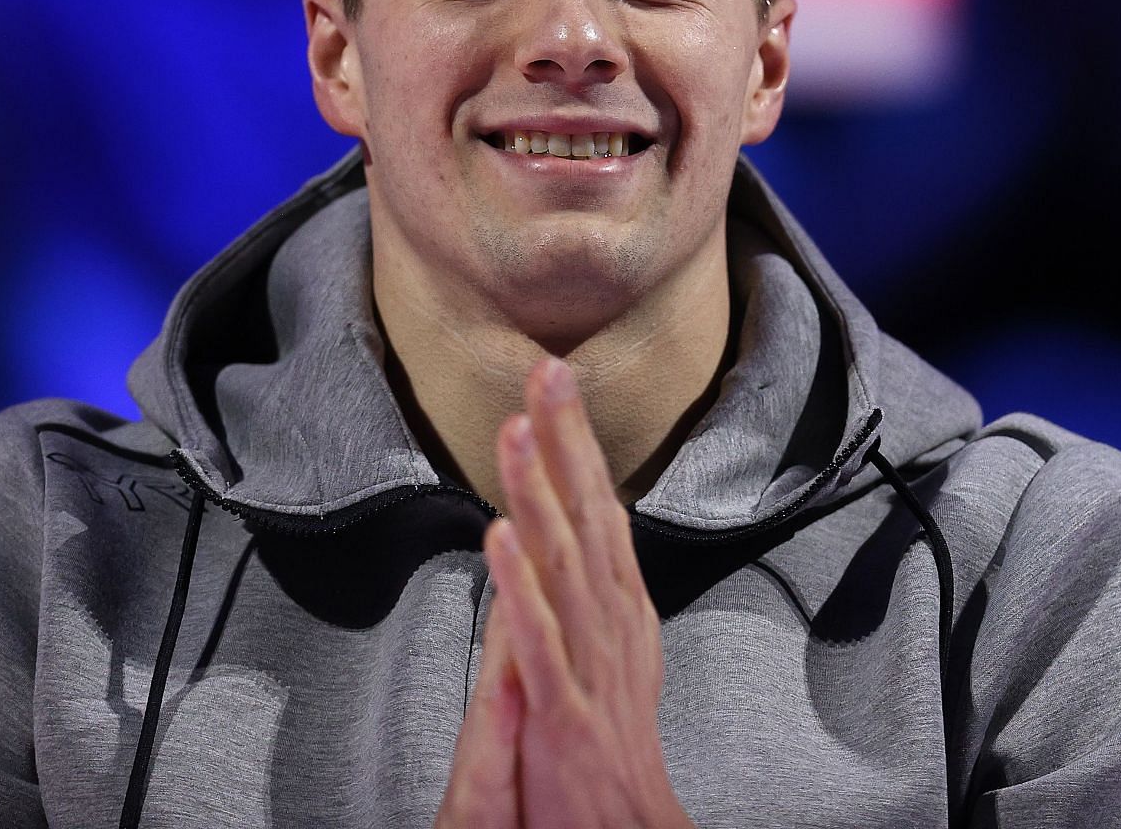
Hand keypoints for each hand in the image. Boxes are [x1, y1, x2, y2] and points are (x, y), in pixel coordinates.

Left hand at [435, 358, 694, 828]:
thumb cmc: (613, 748)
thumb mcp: (612, 654)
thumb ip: (589, 591)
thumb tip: (569, 525)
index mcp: (619, 609)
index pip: (599, 509)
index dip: (577, 444)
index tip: (556, 382)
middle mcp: (612, 625)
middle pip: (589, 518)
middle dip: (566, 442)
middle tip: (548, 372)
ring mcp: (590, 667)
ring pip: (563, 566)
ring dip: (538, 493)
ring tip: (515, 430)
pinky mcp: (564, 714)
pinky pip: (538, 642)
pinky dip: (520, 587)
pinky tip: (501, 538)